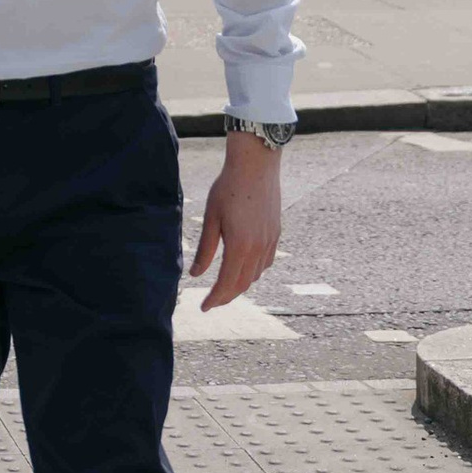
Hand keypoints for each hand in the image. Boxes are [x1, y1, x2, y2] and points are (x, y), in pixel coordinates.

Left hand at [189, 133, 281, 309]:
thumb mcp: (211, 218)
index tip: (204, 307)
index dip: (215, 299)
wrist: (256, 164)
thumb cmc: (228, 187)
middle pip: (243, 284)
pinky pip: (265, 262)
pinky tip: (243, 267)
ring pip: (255, 275)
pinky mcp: (276, 233)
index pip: (227, 284)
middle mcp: (258, 248)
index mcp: (240, 246)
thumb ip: (205, 249)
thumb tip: (195, 274)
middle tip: (212, 301)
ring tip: (224, 285)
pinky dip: (253, 272)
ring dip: (240, 284)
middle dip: (226, 296)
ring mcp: (270, 241)